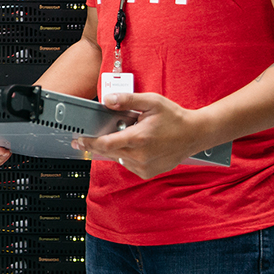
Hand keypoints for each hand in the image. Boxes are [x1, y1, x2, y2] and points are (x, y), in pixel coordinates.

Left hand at [72, 92, 211, 178]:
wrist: (195, 134)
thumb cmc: (175, 118)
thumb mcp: (151, 102)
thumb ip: (128, 100)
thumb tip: (108, 100)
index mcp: (139, 138)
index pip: (105, 144)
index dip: (89, 142)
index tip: (79, 140)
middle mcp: (140, 156)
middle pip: (108, 152)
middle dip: (95, 145)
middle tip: (86, 139)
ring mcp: (144, 167)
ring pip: (117, 158)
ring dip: (114, 148)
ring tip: (126, 135)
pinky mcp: (147, 172)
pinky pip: (127, 164)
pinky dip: (125, 155)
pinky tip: (135, 145)